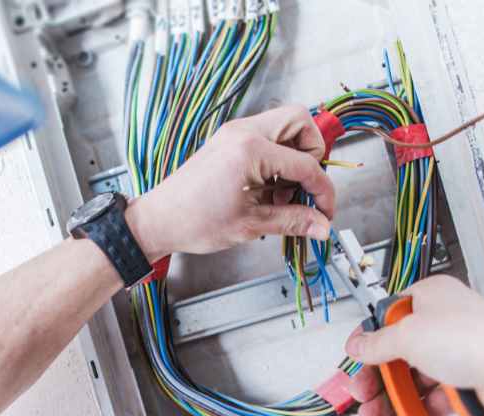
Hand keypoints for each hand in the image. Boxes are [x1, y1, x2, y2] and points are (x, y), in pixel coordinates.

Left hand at [125, 105, 334, 260]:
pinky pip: (266, 139)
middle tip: (305, 187)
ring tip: (282, 195)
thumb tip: (321, 226)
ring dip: (294, 157)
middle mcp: (243, 132)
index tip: (325, 212)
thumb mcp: (250, 224)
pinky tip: (268, 191)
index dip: (323, 191)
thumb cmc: (193, 221)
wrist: (158, 220)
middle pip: (300, 121)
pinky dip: (276, 160)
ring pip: (284, 127)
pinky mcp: (229, 141)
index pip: (306, 164)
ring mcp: (234, 133)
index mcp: (250, 149)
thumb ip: (293, 221)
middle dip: (312, 154)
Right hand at [343, 275, 483, 415]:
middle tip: (363, 396)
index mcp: (430, 297)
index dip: (368, 340)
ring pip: (416, 380)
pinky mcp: (470, 383)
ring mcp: (459, 353)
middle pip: (399, 353)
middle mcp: (445, 323)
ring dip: (394, 401)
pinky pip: (436, 399)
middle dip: (378, 379)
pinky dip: (419, 413)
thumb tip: (358, 344)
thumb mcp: (408, 335)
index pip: (388, 318)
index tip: (354, 360)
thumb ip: (377, 343)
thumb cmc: (475, 337)